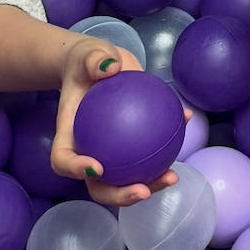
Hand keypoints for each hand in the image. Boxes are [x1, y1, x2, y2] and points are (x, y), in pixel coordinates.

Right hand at [49, 34, 181, 207]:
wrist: (99, 63)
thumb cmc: (86, 61)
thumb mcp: (87, 54)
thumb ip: (94, 59)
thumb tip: (111, 68)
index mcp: (69, 134)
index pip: (64, 160)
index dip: (77, 170)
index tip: (97, 167)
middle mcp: (88, 150)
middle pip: (98, 185)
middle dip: (120, 195)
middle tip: (143, 190)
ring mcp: (110, 152)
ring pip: (126, 179)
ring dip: (150, 184)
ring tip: (173, 177)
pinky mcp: (131, 143)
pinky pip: (148, 152)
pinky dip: (167, 145)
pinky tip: (186, 122)